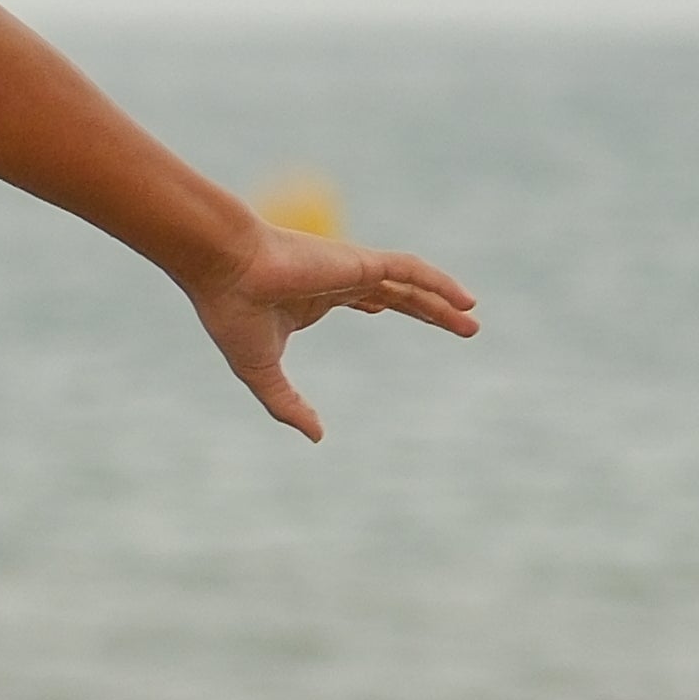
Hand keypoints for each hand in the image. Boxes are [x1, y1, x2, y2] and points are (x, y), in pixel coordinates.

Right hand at [188, 224, 476, 443]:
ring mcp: (353, 269)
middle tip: (463, 328)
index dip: (383, 303)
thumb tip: (317, 437)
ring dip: (444, 301)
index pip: (361, 297)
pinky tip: (464, 299)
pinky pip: (411, 270)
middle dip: (430, 310)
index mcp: (314, 298)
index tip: (393, 311)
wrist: (225, 268)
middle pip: (397, 294)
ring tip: (473, 317)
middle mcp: (338, 280)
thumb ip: (289, 405)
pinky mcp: (361, 262)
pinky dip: (439, 282)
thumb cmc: (235, 314)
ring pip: (411, 284)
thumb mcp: (262, 370)